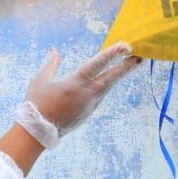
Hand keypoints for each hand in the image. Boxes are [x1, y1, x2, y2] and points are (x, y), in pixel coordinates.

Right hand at [16, 43, 142, 148]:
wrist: (38, 132)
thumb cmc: (36, 104)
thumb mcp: (40, 80)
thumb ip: (50, 64)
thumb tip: (55, 50)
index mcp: (76, 82)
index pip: (98, 64)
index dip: (113, 53)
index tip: (126, 45)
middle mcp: (88, 93)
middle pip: (112, 77)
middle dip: (127, 66)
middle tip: (141, 57)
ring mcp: (90, 105)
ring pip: (108, 87)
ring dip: (118, 75)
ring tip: (129, 65)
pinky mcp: (88, 113)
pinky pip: (100, 96)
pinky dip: (106, 86)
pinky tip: (108, 81)